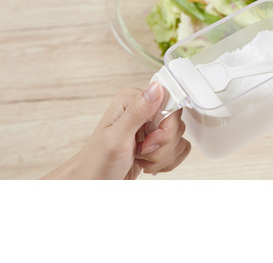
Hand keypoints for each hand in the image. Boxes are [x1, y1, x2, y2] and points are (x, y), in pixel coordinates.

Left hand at [42, 82, 190, 179]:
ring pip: (179, 138)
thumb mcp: (116, 137)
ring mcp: (151, 127)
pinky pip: (179, 149)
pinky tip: (148, 163)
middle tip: (140, 151)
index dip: (165, 127)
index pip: (170, 104)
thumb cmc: (96, 163)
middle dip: (161, 146)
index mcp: (133, 100)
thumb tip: (156, 87)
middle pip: (177, 123)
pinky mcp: (158, 142)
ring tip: (139, 158)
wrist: (92, 184)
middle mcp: (144, 110)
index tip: (149, 141)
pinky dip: (166, 162)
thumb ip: (138, 111)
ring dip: (162, 156)